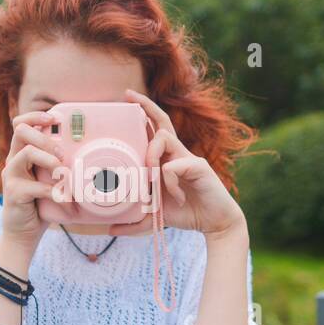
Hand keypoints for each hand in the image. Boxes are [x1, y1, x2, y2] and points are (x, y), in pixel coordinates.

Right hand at [0, 110, 61, 249]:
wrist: (23, 234)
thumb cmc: (40, 205)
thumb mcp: (50, 181)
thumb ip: (58, 166)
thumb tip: (87, 153)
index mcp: (20, 155)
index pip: (20, 124)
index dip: (35, 116)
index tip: (54, 118)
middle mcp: (13, 161)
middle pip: (20, 131)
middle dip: (45, 137)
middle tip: (61, 152)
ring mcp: (11, 176)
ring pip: (27, 153)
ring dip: (50, 160)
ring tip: (62, 173)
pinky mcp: (13, 193)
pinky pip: (35, 186)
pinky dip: (54, 191)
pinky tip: (64, 198)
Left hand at [107, 88, 246, 241]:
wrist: (215, 223)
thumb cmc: (186, 213)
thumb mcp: (154, 218)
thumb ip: (134, 221)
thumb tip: (108, 229)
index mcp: (165, 160)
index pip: (152, 131)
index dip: (141, 114)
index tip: (125, 100)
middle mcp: (176, 154)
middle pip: (161, 122)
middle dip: (144, 106)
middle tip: (127, 95)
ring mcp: (187, 158)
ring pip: (164, 138)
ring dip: (150, 155)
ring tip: (150, 178)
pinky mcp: (198, 167)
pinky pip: (173, 166)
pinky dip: (169, 182)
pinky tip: (176, 196)